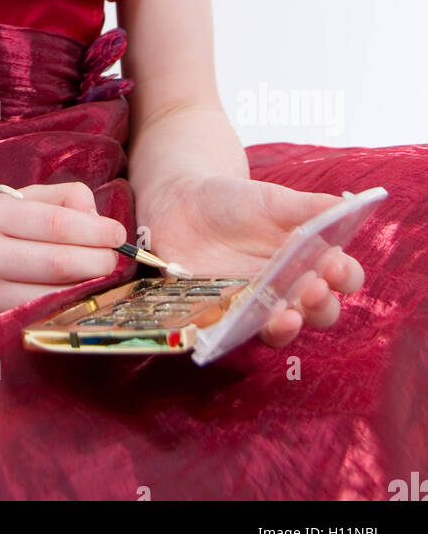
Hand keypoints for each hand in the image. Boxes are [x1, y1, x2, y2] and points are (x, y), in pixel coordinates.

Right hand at [0, 181, 126, 333]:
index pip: (54, 225)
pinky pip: (35, 322)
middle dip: (98, 263)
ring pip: (50, 299)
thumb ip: (60, 200)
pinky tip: (77, 303)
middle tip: (116, 260)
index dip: (95, 231)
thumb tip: (99, 220)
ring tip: (103, 282)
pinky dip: (63, 312)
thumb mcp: (12, 201)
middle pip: (57, 264)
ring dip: (87, 292)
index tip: (118, 234)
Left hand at [137, 174, 364, 348]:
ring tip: (286, 315)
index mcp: (311, 259)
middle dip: (321, 305)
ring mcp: (258, 307)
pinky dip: (240, 330)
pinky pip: (236, 332)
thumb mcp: (273, 200)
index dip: (345, 276)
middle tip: (313, 289)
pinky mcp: (224, 317)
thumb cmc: (235, 201)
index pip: (342, 276)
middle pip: (319, 311)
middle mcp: (290, 289)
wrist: (182, 205)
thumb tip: (350, 204)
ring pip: (282, 328)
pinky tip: (238, 320)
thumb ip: (309, 206)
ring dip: (288, 326)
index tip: (336, 265)